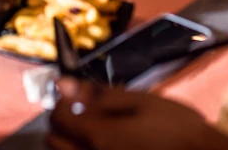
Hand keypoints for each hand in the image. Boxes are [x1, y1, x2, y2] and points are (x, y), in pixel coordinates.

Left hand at [48, 78, 227, 149]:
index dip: (62, 102)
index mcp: (98, 135)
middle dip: (61, 123)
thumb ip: (98, 95)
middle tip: (82, 111)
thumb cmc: (174, 125)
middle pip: (53, 142)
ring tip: (93, 127)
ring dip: (70, 140)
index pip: (56, 118)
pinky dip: (84, 149)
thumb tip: (63, 84)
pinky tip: (104, 141)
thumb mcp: (139, 101)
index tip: (77, 95)